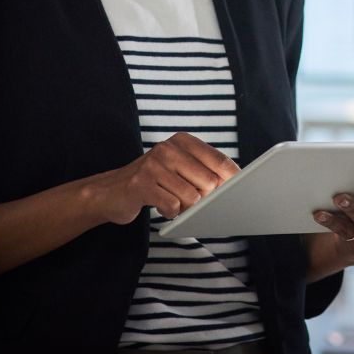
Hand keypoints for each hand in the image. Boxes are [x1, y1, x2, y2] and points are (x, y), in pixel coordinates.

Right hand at [86, 132, 238, 224]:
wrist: (110, 191)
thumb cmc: (154, 181)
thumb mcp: (180, 167)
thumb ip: (205, 171)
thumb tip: (235, 185)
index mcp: (183, 141)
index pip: (220, 160)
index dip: (234, 179)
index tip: (242, 192)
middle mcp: (169, 148)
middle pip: (209, 182)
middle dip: (206, 199)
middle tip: (192, 201)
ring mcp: (154, 165)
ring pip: (192, 197)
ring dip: (186, 208)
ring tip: (173, 201)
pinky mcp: (141, 184)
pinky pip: (172, 207)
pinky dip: (170, 213)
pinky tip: (161, 205)